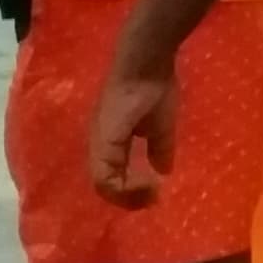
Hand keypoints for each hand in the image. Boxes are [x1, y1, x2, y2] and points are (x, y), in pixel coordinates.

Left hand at [89, 62, 177, 209]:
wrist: (146, 64)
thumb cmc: (154, 87)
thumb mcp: (161, 126)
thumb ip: (159, 149)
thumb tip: (163, 171)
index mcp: (111, 141)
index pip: (112, 177)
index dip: (131, 190)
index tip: (156, 192)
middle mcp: (100, 145)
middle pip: (104, 186)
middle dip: (130, 199)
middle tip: (152, 199)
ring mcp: (99, 143)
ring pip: (102, 185)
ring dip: (128, 196)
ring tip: (150, 194)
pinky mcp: (104, 141)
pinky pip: (105, 177)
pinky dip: (126, 187)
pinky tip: (148, 183)